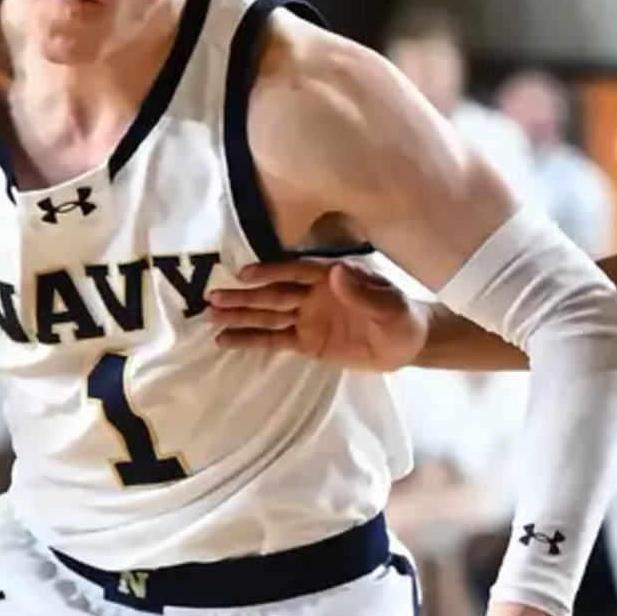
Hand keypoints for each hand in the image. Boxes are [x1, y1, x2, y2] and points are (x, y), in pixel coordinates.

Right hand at [207, 259, 426, 370]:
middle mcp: (311, 294)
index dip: (271, 272)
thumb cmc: (400, 316)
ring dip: (240, 314)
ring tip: (210, 315)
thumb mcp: (388, 306)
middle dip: (244, 296)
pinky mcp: (305, 341)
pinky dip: (249, 339)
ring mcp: (306, 317)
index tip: (245, 274)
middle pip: (273, 294)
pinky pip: (273, 339)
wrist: (407, 343)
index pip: (295, 272)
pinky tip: (225, 339)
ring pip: (267, 314)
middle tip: (213, 297)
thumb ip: (363, 292)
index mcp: (329, 277)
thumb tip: (336, 273)